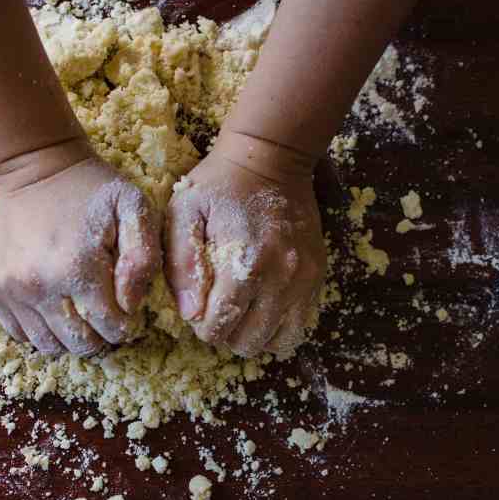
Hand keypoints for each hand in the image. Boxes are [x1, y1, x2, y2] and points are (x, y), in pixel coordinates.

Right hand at [0, 148, 160, 356]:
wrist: (36, 166)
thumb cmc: (91, 188)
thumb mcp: (134, 208)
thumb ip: (143, 258)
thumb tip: (131, 305)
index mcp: (78, 268)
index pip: (112, 328)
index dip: (127, 325)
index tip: (127, 309)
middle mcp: (40, 286)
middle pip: (80, 344)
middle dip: (100, 337)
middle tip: (105, 315)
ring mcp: (12, 290)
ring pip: (48, 346)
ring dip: (70, 338)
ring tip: (81, 314)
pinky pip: (20, 333)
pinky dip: (41, 331)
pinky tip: (55, 309)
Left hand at [164, 131, 326, 357]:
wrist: (272, 158)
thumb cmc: (220, 184)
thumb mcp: (185, 212)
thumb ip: (181, 264)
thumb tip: (190, 313)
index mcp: (245, 262)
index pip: (219, 326)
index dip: (201, 326)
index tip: (198, 307)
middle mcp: (281, 277)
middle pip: (249, 341)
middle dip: (226, 333)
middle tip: (217, 309)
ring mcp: (304, 279)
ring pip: (279, 341)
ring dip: (254, 336)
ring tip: (241, 313)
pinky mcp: (317, 276)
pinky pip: (301, 326)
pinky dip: (279, 328)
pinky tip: (263, 310)